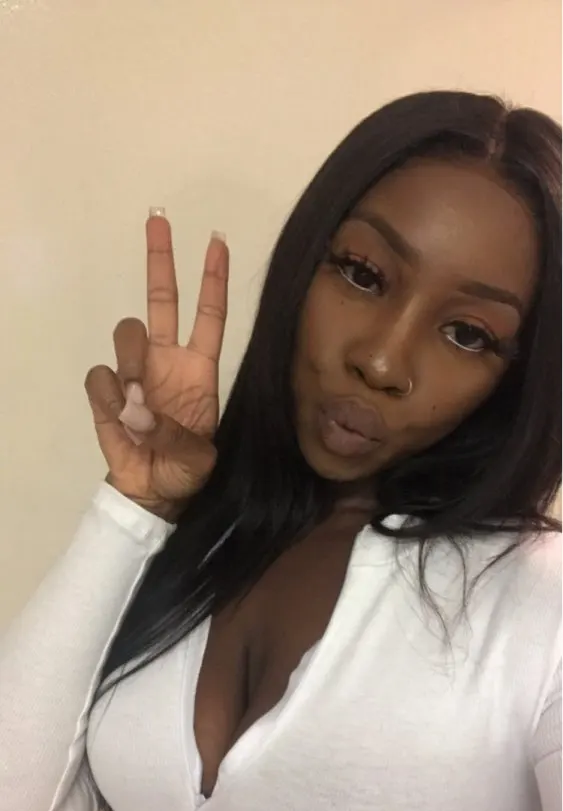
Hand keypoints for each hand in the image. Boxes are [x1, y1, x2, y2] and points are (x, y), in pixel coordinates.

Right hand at [85, 213, 227, 519]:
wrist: (152, 492)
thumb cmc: (184, 470)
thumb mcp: (198, 459)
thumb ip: (174, 435)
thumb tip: (137, 409)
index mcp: (199, 369)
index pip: (209, 316)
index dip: (213, 280)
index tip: (217, 242)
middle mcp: (167, 360)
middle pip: (162, 299)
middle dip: (161, 260)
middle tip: (158, 220)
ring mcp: (135, 372)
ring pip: (127, 333)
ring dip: (131, 360)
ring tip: (137, 402)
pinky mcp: (106, 391)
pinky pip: (99, 375)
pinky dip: (108, 396)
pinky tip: (120, 419)